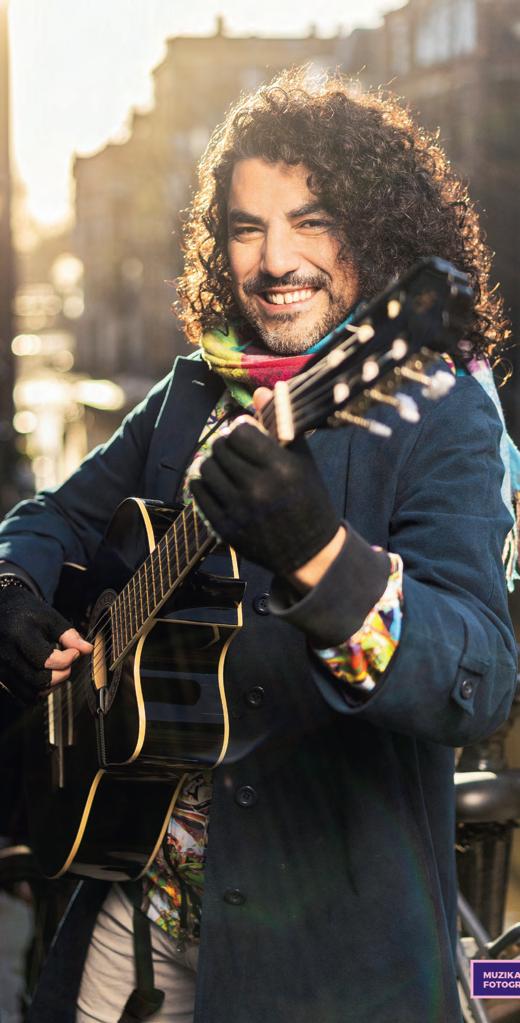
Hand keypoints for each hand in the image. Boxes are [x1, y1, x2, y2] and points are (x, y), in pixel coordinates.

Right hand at [0, 584, 91, 704]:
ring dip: (51, 686)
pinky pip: (21, 695)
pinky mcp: (0, 676)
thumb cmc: (26, 612)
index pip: (46, 660)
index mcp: (19, 634)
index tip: (74, 652)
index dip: (67, 659)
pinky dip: (38, 691)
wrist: (1, 610)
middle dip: (61, 675)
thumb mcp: (49, 617)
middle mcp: (5, 653)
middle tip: (69, 663)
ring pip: (30, 692)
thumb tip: (87, 650)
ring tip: (59, 670)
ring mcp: (0, 666)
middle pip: (38, 680)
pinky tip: (45, 676)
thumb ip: (69, 635)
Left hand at [190, 419, 340, 577]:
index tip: (247, 435)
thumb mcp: (302, 461)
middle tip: (236, 451)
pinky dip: (204, 483)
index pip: (240, 432)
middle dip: (226, 444)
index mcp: (281, 469)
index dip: (241, 430)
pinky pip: (199, 492)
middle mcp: (258, 489)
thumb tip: (259, 390)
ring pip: (206, 467)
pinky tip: (217, 483)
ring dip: (214, 462)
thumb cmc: (308, 499)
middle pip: (221, 447)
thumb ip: (280, 426)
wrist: (309, 551)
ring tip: (227, 467)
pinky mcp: (224, 528)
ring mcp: (239, 510)